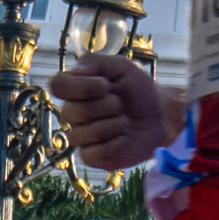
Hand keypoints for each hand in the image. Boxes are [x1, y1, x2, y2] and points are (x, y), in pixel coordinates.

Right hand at [52, 54, 179, 170]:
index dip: (81, 86)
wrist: (161, 115)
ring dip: (116, 124)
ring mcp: (81, 137)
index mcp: (75, 90)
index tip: (105, 84)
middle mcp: (73, 114)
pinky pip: (97, 153)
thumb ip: (96, 62)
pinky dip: (118, 143)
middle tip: (121, 105)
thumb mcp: (121, 67)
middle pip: (75, 112)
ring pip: (88, 133)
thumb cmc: (138, 90)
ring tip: (125, 121)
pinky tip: (125, 137)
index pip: (57, 85)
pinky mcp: (93, 157)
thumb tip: (75, 71)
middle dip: (108, 105)